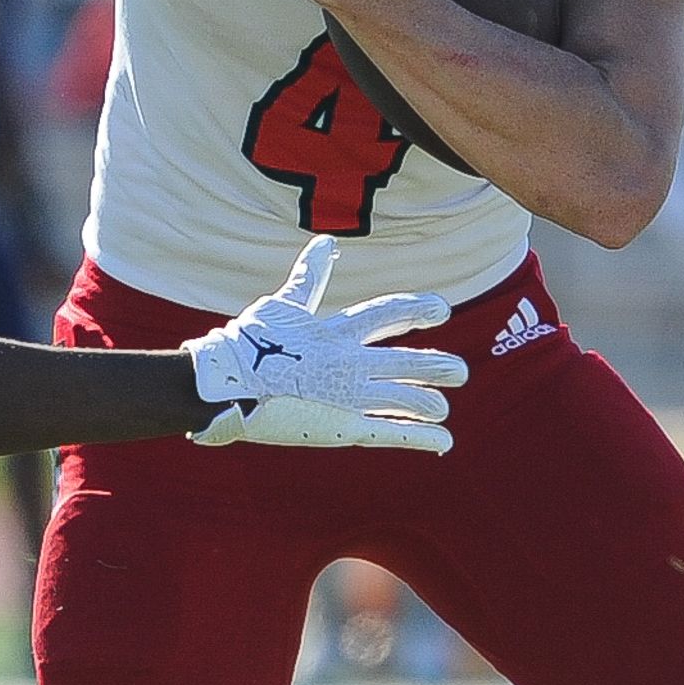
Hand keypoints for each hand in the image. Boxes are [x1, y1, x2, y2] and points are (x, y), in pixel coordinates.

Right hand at [181, 236, 466, 452]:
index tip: (441, 310)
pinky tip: (443, 442)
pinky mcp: (342, 429)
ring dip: (431, 403)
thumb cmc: (248, 341)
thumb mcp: (283, 304)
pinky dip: (420, 437)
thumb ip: (311, 276)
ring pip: (408, 399)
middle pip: (411, 362)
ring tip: (443, 408)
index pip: (390, 313)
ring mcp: (349, 398)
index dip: (419, 309)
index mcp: (336, 330)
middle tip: (460, 371)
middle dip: (441, 367)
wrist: (223, 385)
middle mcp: (350, 362)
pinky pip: (391, 433)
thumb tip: (327, 242)